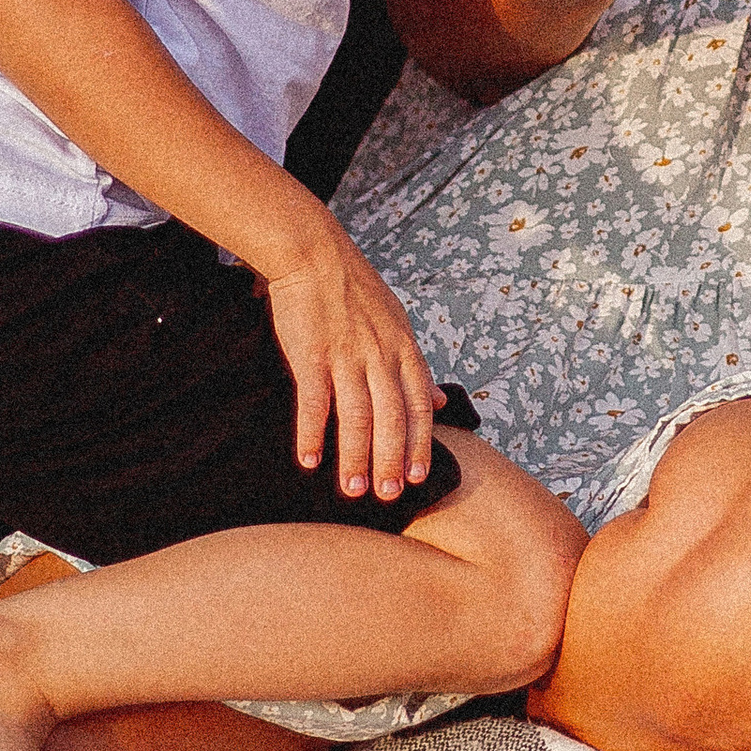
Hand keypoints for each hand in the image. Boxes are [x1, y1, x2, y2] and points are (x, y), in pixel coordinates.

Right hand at [256, 223, 437, 498]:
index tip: (418, 477)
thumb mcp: (398, 322)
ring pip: (357, 416)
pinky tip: (309, 460)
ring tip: (352, 490)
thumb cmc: (353, 290)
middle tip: (388, 496)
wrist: (313, 254)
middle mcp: (381, 354)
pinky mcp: (313, 354)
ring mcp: (347, 354)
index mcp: (403, 347)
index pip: (419, 404)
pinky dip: (312, 434)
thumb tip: (440, 401)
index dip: (419, 442)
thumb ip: (417, 366)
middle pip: (392, 417)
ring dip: (355, 457)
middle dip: (391, 460)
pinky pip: (315, 402)